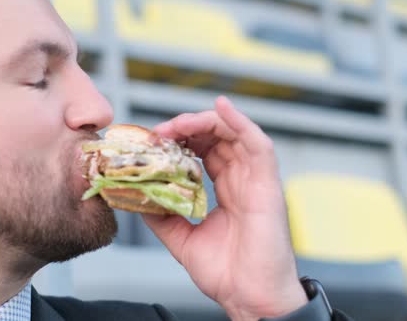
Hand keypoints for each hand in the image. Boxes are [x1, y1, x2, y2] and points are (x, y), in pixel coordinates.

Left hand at [143, 97, 307, 319]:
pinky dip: (240, 122)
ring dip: (205, 123)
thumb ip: (163, 216)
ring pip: (234, 135)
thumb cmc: (227, 274)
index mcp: (227, 191)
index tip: (154, 141)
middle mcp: (242, 181)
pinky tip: (220, 107)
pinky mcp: (268, 185)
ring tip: (178, 124)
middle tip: (160, 132)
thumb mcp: (183, 239)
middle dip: (188, 129)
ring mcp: (256, 181)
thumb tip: (138, 198)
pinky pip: (257, 145)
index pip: (204, 153)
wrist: (249, 298)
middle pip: (217, 139)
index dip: (181, 141)